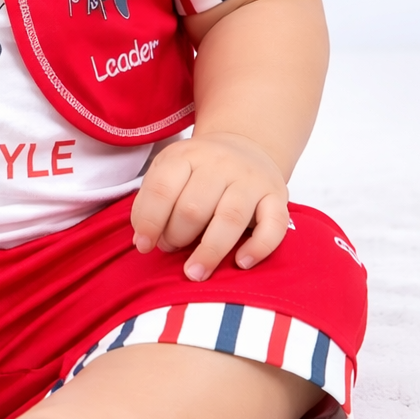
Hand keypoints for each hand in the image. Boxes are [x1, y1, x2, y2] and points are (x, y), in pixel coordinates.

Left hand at [131, 132, 289, 280]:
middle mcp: (220, 163)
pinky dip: (258, 247)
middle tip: (172, 247)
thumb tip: (142, 241)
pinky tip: (241, 263)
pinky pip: (273, 225)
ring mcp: (251, 179)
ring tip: (195, 272)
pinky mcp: (277, 196)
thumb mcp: (169, 172)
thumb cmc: (199, 171)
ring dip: (209, 251)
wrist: (246, 146)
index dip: (149, 222)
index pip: (162, 189)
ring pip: (230, 218)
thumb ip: (151, 202)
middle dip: (177, 236)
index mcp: (186, 155)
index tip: (143, 245)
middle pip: (193, 208)